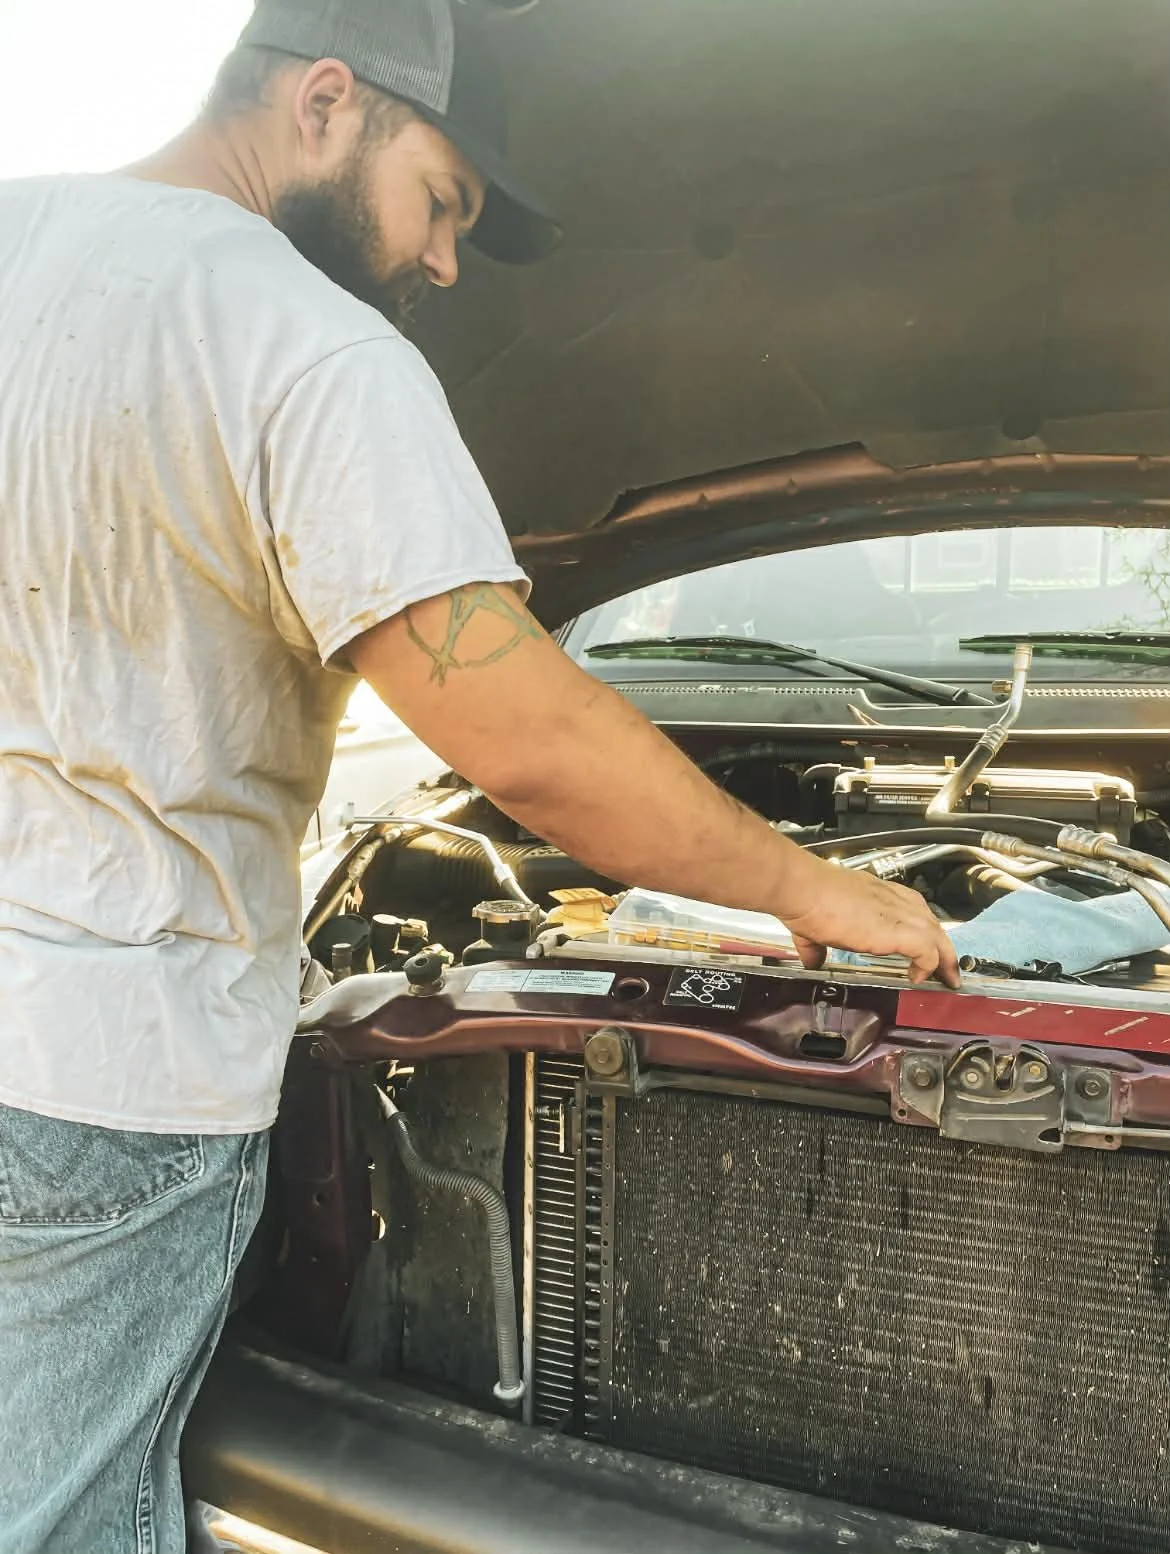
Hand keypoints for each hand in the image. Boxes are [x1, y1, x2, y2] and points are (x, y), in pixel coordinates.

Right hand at [777, 857, 959, 987]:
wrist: (805, 890)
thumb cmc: (807, 900)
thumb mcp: (816, 925)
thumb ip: (817, 946)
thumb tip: (812, 961)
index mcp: (878, 894)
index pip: (913, 908)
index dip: (921, 929)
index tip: (922, 947)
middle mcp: (894, 900)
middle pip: (932, 922)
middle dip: (942, 946)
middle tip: (947, 968)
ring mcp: (899, 914)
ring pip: (937, 935)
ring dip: (944, 958)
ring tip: (946, 978)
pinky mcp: (898, 931)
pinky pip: (927, 951)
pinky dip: (928, 965)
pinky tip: (919, 978)